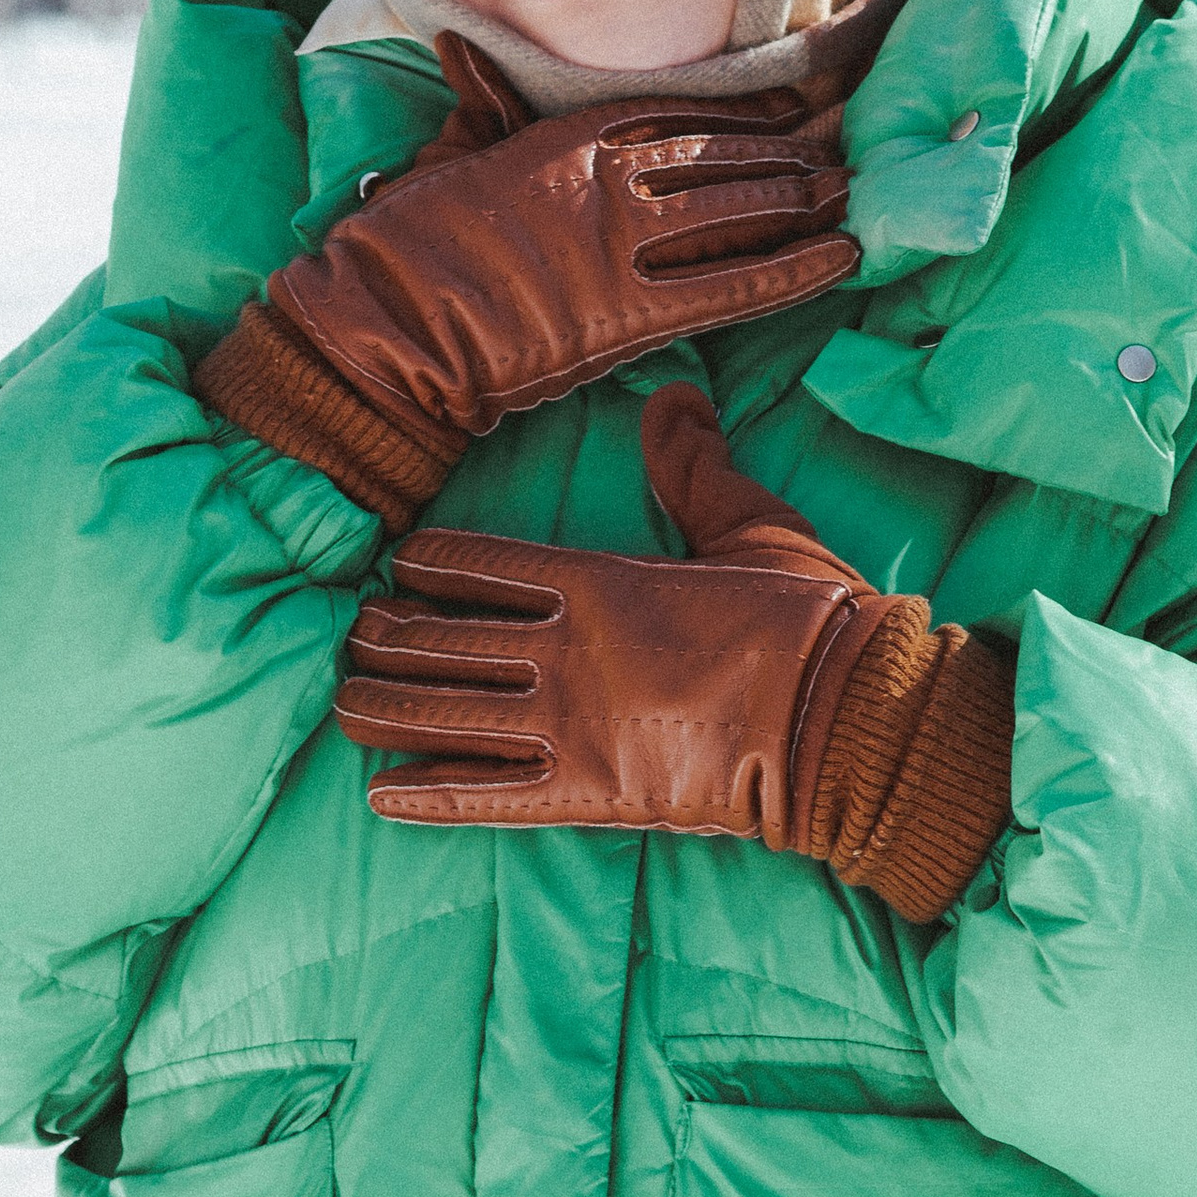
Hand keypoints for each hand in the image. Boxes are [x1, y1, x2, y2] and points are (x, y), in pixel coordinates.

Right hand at [196, 36, 858, 525]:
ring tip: (855, 192)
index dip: (738, 111)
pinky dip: (793, 271)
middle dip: (788, 152)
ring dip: (803, 202)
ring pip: (739, 213)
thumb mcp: (442, 153)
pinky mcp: (630, 316)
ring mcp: (622, 247)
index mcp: (562, 139)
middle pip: (721, 157)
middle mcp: (605, 182)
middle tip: (847, 144)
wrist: (383, 324)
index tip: (787, 103)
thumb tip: (462, 42)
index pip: (673, 112)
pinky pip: (734, 288)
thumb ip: (476, 101)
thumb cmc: (401, 245)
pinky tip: (843, 257)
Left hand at [334, 389, 1015, 923]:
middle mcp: (563, 650)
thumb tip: (675, 399)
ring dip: (386, 706)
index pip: (477, 565)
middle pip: (440, 640)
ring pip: (441, 715)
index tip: (398, 568)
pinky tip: (381, 795)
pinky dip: (427, 797)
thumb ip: (695, 466)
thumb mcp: (751, 521)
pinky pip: (483, 796)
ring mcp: (566, 725)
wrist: (844, 719)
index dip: (427, 567)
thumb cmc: (808, 618)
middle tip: (359, 637)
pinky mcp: (585, 795)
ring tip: (352, 700)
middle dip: (387, 638)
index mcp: (597, 579)